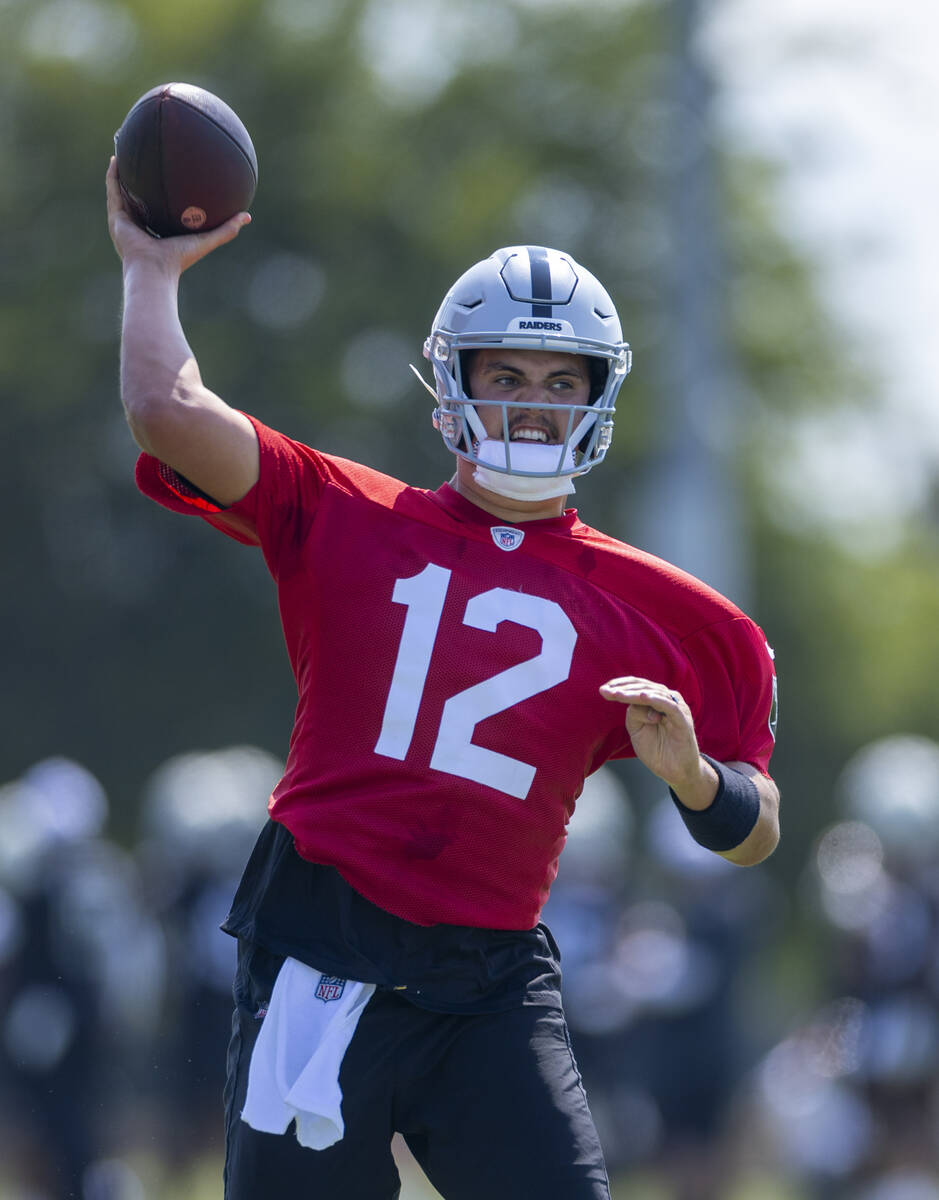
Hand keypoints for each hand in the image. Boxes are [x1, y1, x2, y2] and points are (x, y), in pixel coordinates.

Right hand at [106, 156, 250, 274]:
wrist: (155, 270)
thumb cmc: (180, 259)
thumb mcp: (207, 240)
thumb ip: (226, 230)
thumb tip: (248, 217)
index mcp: (158, 230)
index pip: (159, 207)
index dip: (162, 192)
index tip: (168, 174)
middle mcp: (140, 225)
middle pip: (139, 196)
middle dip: (140, 179)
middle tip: (146, 158)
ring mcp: (125, 221)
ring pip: (122, 191)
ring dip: (122, 172)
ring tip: (124, 150)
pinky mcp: (116, 218)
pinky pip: (113, 190)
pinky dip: (113, 175)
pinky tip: (116, 157)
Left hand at [599, 676, 716, 805]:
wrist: (675, 771)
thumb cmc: (657, 749)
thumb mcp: (637, 730)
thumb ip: (634, 713)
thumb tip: (635, 700)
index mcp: (656, 701)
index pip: (637, 686)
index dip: (620, 685)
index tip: (602, 689)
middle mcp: (667, 700)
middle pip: (644, 687)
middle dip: (623, 688)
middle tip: (605, 691)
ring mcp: (676, 709)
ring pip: (654, 693)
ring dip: (634, 693)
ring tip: (618, 694)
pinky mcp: (683, 720)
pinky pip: (668, 706)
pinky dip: (655, 700)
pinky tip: (642, 697)